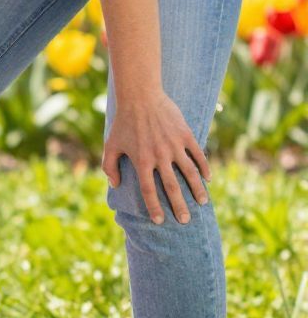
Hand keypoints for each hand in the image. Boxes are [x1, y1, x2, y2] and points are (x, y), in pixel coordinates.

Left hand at [104, 90, 211, 224]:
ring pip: (189, 173)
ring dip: (197, 190)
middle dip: (179, 206)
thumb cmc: (123, 122)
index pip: (149, 191)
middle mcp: (159, 156)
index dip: (155, 208)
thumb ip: (109, 167)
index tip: (160, 221)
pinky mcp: (186, 135)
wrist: (140, 97)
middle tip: (186, 221)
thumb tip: (114, 185)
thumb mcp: (110, 145)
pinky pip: (198, 155)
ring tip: (202, 203)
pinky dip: (204, 168)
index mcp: (141, 161)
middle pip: (172, 187)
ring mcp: (174, 146)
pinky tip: (208, 179)